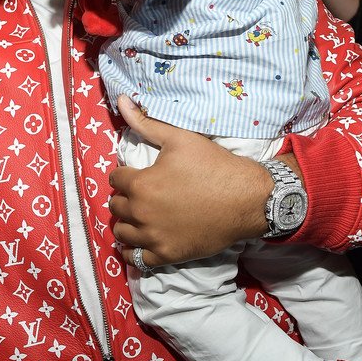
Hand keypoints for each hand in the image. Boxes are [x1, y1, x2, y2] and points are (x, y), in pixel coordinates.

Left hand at [109, 96, 283, 265]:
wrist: (247, 199)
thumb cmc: (214, 166)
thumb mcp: (180, 139)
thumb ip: (147, 123)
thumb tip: (122, 101)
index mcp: (141, 184)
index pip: (115, 179)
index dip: (125, 174)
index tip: (136, 175)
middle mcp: (141, 212)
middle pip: (116, 206)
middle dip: (124, 198)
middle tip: (140, 194)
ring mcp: (153, 237)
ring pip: (121, 233)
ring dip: (126, 223)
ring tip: (139, 217)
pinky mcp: (166, 255)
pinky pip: (136, 259)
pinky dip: (134, 251)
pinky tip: (141, 241)